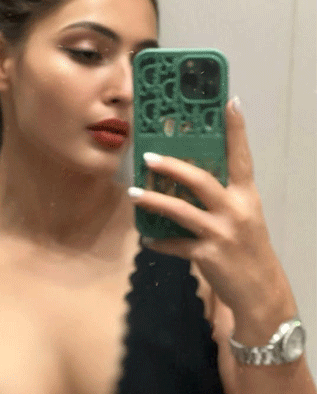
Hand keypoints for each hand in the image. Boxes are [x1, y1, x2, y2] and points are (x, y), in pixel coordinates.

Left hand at [128, 98, 294, 330]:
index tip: (230, 101)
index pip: (242, 157)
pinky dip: (159, 243)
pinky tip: (148, 240)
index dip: (236, 129)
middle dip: (173, 166)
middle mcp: (235, 211)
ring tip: (134, 194)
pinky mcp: (207, 256)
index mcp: (247, 197)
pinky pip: (175, 245)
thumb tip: (190, 183)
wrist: (260, 292)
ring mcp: (221, 233)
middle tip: (149, 156)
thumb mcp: (245, 220)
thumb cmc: (248, 252)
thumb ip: (223, 200)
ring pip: (180, 210)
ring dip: (154, 201)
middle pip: (201, 180)